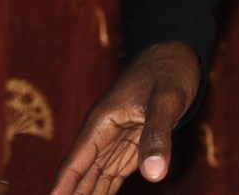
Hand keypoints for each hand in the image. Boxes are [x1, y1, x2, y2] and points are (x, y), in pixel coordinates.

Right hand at [49, 41, 200, 194]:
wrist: (176, 58)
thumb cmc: (168, 74)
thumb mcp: (166, 102)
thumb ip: (158, 136)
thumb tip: (154, 175)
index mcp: (101, 121)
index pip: (76, 162)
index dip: (62, 186)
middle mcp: (102, 134)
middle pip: (80, 174)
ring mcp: (114, 142)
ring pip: (92, 178)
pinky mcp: (129, 148)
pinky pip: (110, 176)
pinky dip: (101, 192)